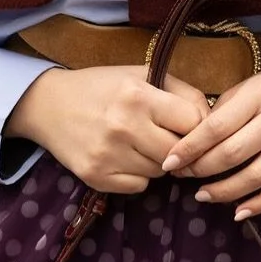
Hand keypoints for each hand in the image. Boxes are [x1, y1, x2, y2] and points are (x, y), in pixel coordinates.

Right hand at [6, 65, 210, 193]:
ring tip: (141, 143)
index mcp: (138, 95)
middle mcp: (124, 126)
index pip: (194, 122)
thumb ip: (181, 92)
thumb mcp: (140, 74)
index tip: (190, 125)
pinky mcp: (97, 177)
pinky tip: (124, 157)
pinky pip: (139, 187)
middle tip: (169, 138)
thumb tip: (213, 120)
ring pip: (160, 173)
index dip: (198, 125)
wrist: (47, 105)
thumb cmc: (101, 87)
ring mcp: (109, 155)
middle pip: (180, 153)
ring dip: (158, 161)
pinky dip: (138, 176)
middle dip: (180, 148)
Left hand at [160, 61, 260, 218]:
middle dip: (201, 170)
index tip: (168, 162)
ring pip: (256, 177)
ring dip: (224, 192)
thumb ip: (225, 110)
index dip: (189, 147)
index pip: (217, 127)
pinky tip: (238, 212)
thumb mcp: (251, 85)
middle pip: (233, 154)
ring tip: (202, 195)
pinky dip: (258, 205)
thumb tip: (193, 141)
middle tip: (182, 176)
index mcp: (259, 95)